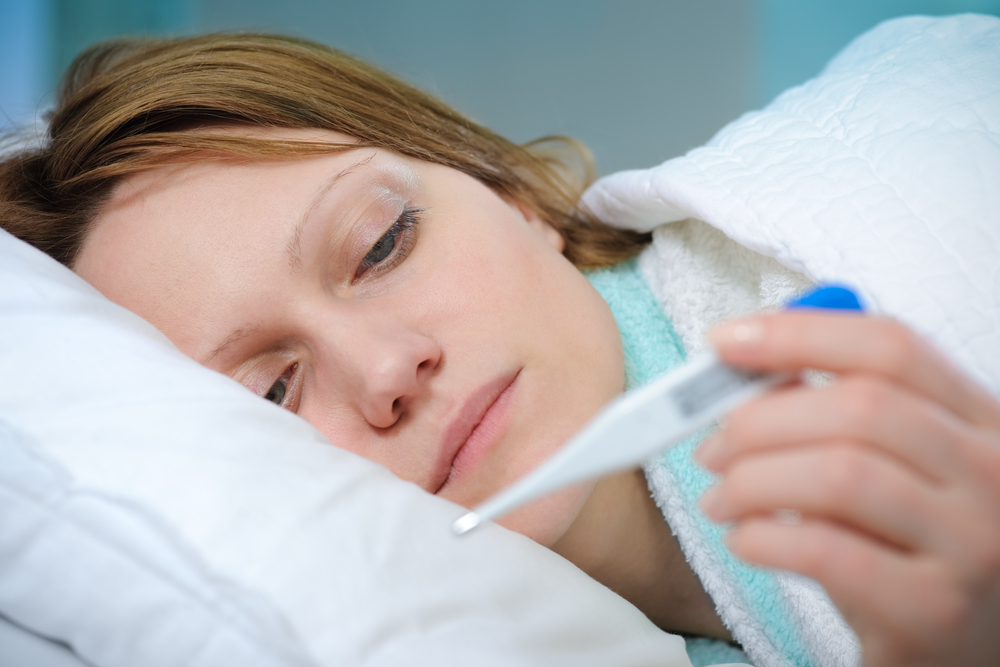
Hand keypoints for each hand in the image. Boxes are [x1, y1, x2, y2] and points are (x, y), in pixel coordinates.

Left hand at [695, 311, 999, 666]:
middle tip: (711, 447)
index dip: (797, 334)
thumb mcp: (898, 471)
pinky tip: (747, 541)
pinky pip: (827, 551)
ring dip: (751, 481)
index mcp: (982, 421)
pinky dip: (764, 537)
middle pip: (858, 407)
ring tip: (721, 500)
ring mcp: (975, 545)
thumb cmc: (911, 551)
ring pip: (838, 474)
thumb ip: (842, 415)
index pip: (891, 346)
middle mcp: (995, 474)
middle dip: (758, 420)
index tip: (722, 342)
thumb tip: (747, 373)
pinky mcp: (936, 611)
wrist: (963, 651)